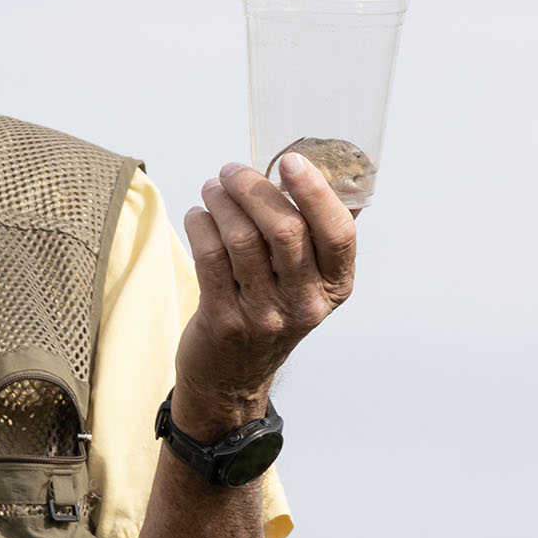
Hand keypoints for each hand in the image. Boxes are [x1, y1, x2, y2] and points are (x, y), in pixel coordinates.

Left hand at [173, 154, 357, 439]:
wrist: (233, 377)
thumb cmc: (272, 308)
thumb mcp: (308, 280)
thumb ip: (319, 230)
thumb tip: (334, 166)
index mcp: (336, 286)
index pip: (339, 234)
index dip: (316, 193)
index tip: (290, 161)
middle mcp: (306, 304)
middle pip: (284, 230)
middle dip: (252, 187)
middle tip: (231, 170)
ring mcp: (264, 316)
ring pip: (241, 238)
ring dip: (220, 202)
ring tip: (212, 189)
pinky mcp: (224, 320)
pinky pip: (210, 256)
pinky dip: (200, 225)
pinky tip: (198, 216)